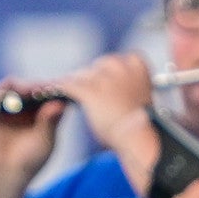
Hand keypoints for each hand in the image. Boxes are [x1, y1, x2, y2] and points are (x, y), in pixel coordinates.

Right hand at [0, 86, 68, 171]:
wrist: (3, 173)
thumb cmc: (29, 160)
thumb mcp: (45, 140)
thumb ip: (51, 121)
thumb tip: (61, 103)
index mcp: (43, 115)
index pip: (52, 96)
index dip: (58, 92)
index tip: (67, 90)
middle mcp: (26, 108)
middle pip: (36, 88)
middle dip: (44, 86)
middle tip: (53, 87)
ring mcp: (9, 107)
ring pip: (19, 87)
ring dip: (28, 86)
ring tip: (37, 91)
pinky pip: (0, 92)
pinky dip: (10, 89)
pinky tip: (21, 93)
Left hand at [61, 53, 163, 173]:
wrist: (139, 137)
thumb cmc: (142, 123)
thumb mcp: (141, 96)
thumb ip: (127, 86)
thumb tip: (114, 90)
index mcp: (136, 63)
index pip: (117, 60)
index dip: (109, 73)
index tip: (105, 83)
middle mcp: (119, 65)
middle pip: (97, 67)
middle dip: (92, 79)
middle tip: (89, 93)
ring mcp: (102, 77)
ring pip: (81, 76)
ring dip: (76, 86)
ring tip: (69, 95)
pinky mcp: (87, 90)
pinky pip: (67, 86)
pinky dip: (61, 90)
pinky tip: (55, 95)